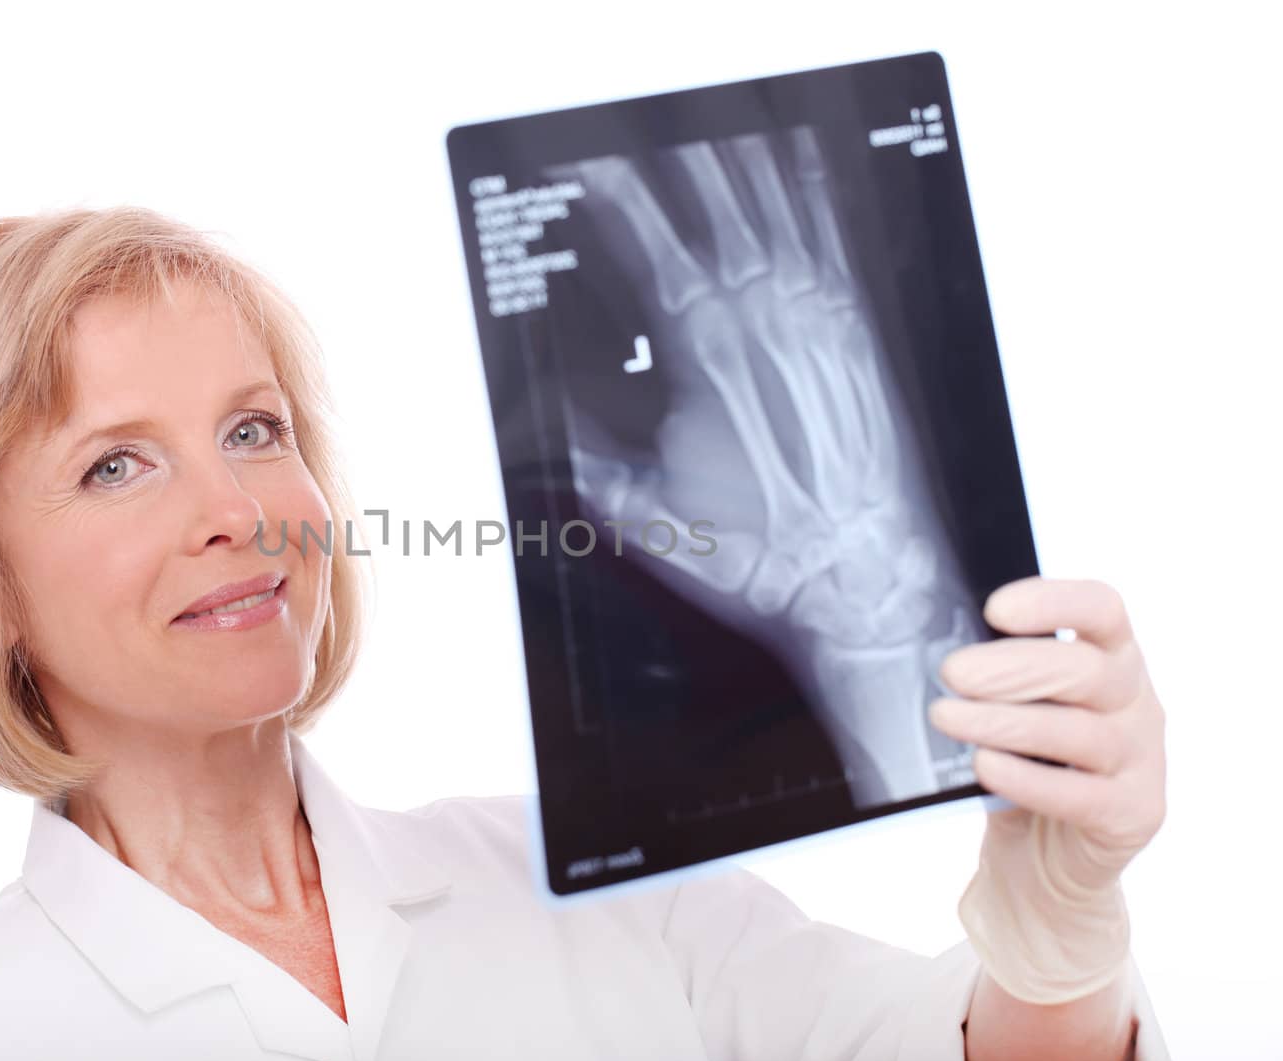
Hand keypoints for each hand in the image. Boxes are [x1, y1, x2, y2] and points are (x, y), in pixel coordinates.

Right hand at [548, 129, 982, 804]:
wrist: (857, 578)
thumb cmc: (763, 554)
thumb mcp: (650, 515)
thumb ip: (592, 461)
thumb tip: (547, 429)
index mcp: (706, 360)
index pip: (654, 254)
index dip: (622, 203)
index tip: (597, 172)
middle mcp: (764, 331)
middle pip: (718, 220)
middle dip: (684, 169)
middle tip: (660, 135)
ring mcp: (817, 331)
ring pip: (777, 225)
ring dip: (748, 175)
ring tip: (729, 135)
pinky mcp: (859, 345)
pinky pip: (834, 253)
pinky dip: (815, 208)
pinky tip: (805, 175)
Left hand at [930, 576, 1167, 1002]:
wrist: (1042, 858)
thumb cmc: (1023, 762)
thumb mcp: (1010, 708)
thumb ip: (994, 677)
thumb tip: (935, 649)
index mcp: (1110, 656)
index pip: (1101, 609)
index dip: (1053, 602)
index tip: (995, 610)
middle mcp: (1135, 699)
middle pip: (1086, 670)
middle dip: (1012, 669)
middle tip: (952, 673)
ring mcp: (1142, 757)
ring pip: (1081, 732)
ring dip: (1005, 723)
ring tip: (947, 718)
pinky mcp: (1135, 812)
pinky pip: (1082, 794)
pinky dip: (1028, 779)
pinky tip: (985, 766)